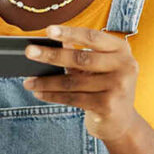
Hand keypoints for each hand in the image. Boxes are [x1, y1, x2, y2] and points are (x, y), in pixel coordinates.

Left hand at [22, 25, 143, 140]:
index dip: (69, 32)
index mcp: (121, 50)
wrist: (122, 123)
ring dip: (46, 82)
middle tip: (29, 52)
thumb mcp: (99, 66)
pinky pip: (73, 98)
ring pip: (73, 82)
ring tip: (28, 81)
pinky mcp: (107, 106)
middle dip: (51, 55)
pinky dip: (53, 96)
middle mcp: (124, 66)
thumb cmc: (106, 88)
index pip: (92, 36)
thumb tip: (55, 39)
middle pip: (81, 58)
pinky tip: (39, 93)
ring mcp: (118, 87)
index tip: (48, 30)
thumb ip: (80, 51)